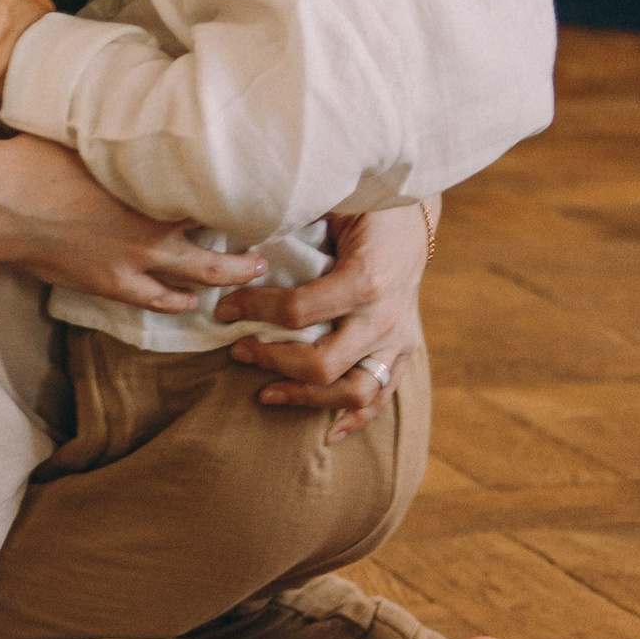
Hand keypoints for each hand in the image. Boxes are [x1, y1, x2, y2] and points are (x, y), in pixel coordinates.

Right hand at [0, 132, 268, 314]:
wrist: (1, 204)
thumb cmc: (38, 159)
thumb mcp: (91, 132)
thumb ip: (127, 132)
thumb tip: (142, 107)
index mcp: (155, 187)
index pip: (216, 193)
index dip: (241, 194)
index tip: (260, 190)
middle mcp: (156, 230)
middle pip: (221, 248)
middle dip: (250, 255)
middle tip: (268, 252)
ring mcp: (135, 263)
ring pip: (198, 280)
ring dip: (223, 279)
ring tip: (242, 276)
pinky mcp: (111, 285)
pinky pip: (157, 301)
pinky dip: (177, 302)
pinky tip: (188, 301)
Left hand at [212, 201, 435, 445]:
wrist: (416, 211)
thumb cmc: (366, 205)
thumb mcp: (332, 207)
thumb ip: (293, 230)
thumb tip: (238, 252)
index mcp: (367, 279)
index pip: (298, 313)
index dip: (253, 312)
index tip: (223, 309)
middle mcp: (386, 316)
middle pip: (322, 364)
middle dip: (272, 361)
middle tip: (238, 351)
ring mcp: (400, 338)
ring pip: (353, 392)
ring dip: (306, 399)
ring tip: (266, 394)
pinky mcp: (407, 348)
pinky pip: (382, 396)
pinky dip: (355, 419)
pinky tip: (327, 433)